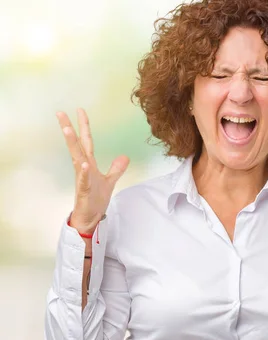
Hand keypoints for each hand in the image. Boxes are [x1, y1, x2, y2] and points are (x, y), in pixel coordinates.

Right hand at [57, 108, 129, 233]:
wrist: (90, 218)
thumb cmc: (95, 199)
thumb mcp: (110, 181)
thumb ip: (116, 169)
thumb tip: (124, 156)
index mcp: (89, 164)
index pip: (87, 142)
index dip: (84, 126)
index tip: (80, 110)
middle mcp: (83, 169)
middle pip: (77, 145)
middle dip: (69, 129)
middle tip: (60, 113)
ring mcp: (82, 179)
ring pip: (76, 159)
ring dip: (72, 145)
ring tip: (68, 130)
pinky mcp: (84, 191)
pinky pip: (84, 180)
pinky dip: (84, 172)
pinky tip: (84, 164)